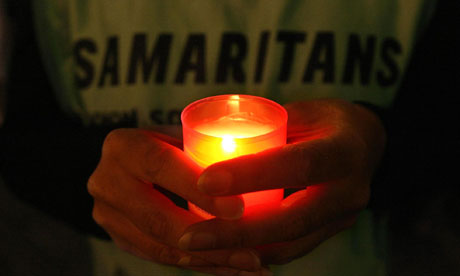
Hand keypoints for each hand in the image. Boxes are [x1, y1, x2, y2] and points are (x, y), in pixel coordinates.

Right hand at [87, 129, 269, 274]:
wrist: (130, 163)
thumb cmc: (168, 144)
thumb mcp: (182, 135)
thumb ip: (206, 151)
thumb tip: (255, 174)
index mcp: (123, 146)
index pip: (161, 167)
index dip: (199, 191)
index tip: (239, 210)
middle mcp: (106, 181)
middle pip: (158, 219)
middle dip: (209, 240)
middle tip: (251, 254)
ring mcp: (107, 215)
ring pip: (160, 247)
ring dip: (208, 261)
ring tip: (248, 266)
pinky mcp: (118, 237)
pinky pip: (160, 257)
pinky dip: (198, 264)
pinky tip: (227, 268)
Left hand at [178, 99, 385, 264]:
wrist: (365, 143)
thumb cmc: (325, 120)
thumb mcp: (301, 112)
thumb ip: (266, 131)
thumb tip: (211, 144)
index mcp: (344, 151)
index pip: (298, 165)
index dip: (252, 175)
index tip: (205, 181)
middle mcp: (349, 191)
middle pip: (291, 221)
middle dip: (236, 232)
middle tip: (190, 236)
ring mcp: (342, 218)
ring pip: (289, 245)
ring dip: (240, 250)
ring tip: (198, 247)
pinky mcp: (329, 231)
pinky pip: (290, 249)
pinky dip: (255, 252)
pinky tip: (223, 250)